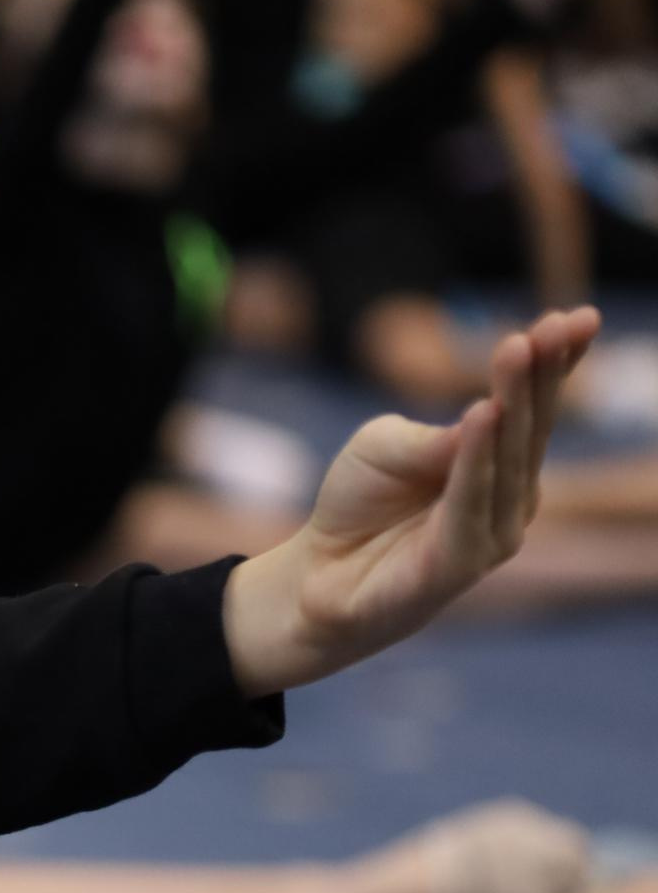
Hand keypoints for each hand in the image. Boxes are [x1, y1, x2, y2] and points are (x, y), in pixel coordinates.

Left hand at [223, 307, 600, 696]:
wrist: (317, 575)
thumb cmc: (358, 505)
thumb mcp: (381, 449)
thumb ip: (428, 437)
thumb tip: (483, 416)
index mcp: (496, 461)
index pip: (530, 407)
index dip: (554, 364)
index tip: (575, 317)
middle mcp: (507, 495)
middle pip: (529, 426)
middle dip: (543, 372)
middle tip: (555, 325)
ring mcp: (492, 532)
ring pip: (508, 459)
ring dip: (515, 401)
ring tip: (519, 348)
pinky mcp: (461, 562)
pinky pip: (473, 502)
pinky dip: (479, 458)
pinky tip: (485, 414)